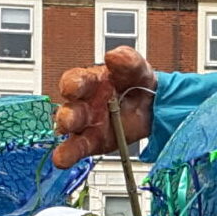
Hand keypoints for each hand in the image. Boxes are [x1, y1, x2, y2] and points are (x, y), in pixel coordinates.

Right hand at [52, 47, 157, 166]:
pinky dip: (67, 155)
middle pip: (69, 108)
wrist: (155, 107)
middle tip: (68, 119)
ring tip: (65, 136)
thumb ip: (128, 61)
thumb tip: (114, 56)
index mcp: (91, 82)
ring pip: (69, 129)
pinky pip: (76, 148)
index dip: (72, 84)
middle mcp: (83, 102)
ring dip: (65, 133)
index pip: (75, 81)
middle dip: (66, 114)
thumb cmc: (137, 84)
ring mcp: (86, 124)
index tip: (73, 87)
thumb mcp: (137, 69)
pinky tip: (62, 159)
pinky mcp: (91, 142)